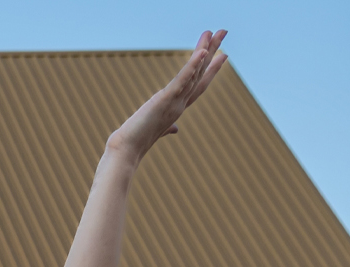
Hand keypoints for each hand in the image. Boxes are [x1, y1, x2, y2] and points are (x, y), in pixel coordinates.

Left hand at [108, 30, 227, 160]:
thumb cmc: (137, 141)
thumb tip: (175, 130)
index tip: (222, 54)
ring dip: (205, 51)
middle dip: (212, 52)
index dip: (210, 69)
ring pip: (194, 73)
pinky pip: (181, 80)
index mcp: (177, 108)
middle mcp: (180, 104)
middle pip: (201, 74)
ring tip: (214, 33)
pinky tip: (200, 52)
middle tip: (223, 32)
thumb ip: (168, 128)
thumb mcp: (155, 130)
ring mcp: (175, 102)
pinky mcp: (165, 100)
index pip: (198, 84)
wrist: (126, 151)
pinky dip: (191, 66)